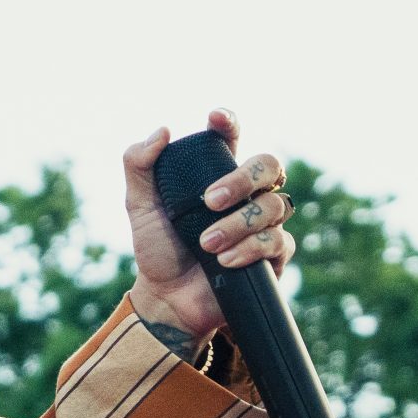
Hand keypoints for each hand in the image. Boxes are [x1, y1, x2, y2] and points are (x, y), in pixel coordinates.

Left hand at [123, 110, 297, 345]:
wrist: (168, 299)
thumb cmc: (157, 249)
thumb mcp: (139, 207)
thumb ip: (139, 166)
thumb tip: (162, 131)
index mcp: (215, 176)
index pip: (230, 139)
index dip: (229, 122)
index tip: (214, 118)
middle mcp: (246, 195)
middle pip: (269, 165)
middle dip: (241, 180)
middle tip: (209, 201)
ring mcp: (263, 224)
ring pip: (274, 205)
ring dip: (237, 224)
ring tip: (206, 243)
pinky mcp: (273, 255)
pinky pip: (277, 241)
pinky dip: (249, 248)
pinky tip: (225, 259)